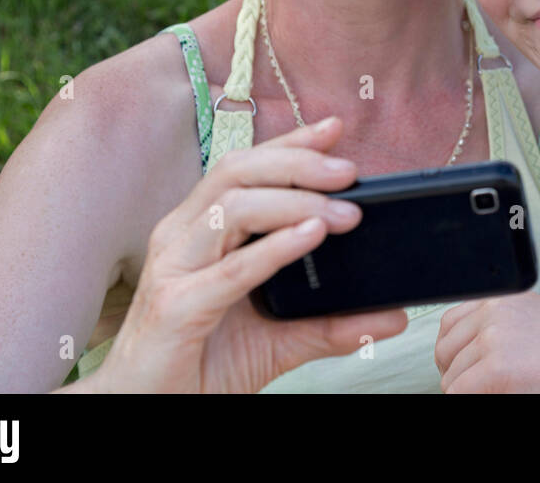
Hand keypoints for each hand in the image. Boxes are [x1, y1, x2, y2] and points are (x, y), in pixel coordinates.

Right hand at [76, 117, 406, 392]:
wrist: (145, 411)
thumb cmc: (198, 364)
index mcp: (201, 230)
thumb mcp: (279, 340)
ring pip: (232, 208)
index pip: (246, 168)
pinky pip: (229, 269)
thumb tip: (393, 316)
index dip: (289, 143)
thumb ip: (332, 324)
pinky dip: (274, 248)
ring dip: (294, 202)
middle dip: (298, 163)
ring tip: (344, 213)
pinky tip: (310, 236)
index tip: (335, 128)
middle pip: (237, 173)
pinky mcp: (174, 308)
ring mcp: (173, 269)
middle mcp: (182, 237)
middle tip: (349, 171)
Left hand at [435, 291, 539, 392]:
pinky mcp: (497, 365)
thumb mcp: (533, 326)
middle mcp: (494, 309)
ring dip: (472, 393)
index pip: (448, 324)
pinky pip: (460, 394)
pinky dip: (476, 402)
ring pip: (451, 380)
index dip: (456, 354)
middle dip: (460, 375)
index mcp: (503, 296)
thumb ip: (496, 329)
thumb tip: (449, 354)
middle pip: (443, 352)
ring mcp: (494, 335)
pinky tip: (508, 396)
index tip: (475, 371)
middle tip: (493, 386)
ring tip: (510, 391)